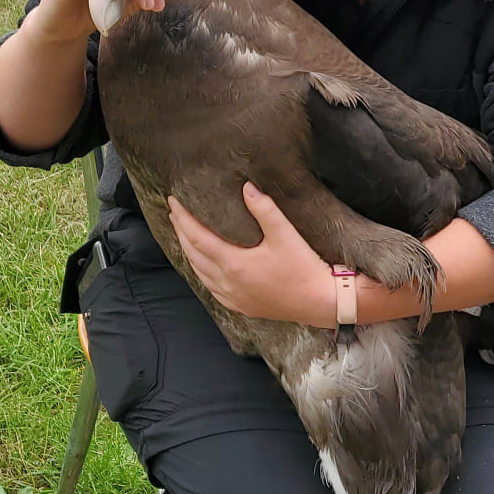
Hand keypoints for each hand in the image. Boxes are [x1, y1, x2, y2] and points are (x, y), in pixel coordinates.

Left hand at [168, 184, 337, 325]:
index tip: (174, 202)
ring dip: (188, 251)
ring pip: (199, 272)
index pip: (197, 237)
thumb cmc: (304, 269)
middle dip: (181, 232)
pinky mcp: (240, 305)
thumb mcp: (286, 235)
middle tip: (174, 213)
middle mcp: (228, 282)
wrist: (319, 303)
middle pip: (192, 254)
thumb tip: (246, 187)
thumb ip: (265, 209)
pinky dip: (201, 272)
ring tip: (184, 234)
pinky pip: (210, 287)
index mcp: (234, 264)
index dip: (183, 218)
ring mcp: (232, 297)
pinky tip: (203, 265)